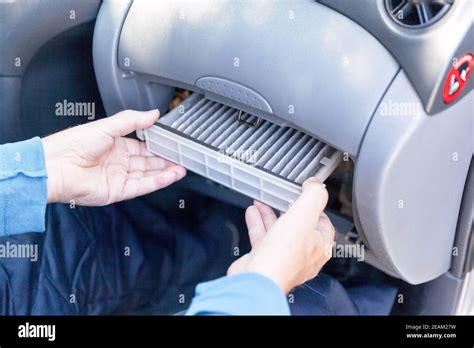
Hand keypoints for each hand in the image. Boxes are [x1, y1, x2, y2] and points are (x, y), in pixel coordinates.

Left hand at [42, 109, 185, 205]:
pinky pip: (143, 186)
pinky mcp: (118, 191)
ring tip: (182, 167)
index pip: (142, 146)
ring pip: (148, 174)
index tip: (173, 143)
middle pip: (148, 161)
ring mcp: (119, 177)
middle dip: (166, 159)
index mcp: (114, 145)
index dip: (158, 145)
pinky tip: (171, 175)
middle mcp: (118, 162)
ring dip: (166, 171)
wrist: (55, 167)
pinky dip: (158, 181)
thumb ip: (132, 120)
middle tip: (182, 157)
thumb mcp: (106, 126)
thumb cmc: (71, 144)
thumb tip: (153, 113)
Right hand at [227, 178, 334, 293]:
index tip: (306, 193)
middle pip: (299, 225)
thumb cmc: (283, 256)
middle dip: (288, 208)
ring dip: (271, 213)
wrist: (257, 279)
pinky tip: (253, 212)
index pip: (323, 222)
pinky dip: (258, 223)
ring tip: (264, 200)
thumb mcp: (303, 216)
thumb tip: (316, 184)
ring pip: (279, 230)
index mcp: (319, 245)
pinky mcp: (265, 259)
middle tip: (283, 196)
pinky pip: (263, 238)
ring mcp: (283, 257)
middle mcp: (303, 254)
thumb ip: (313, 197)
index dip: (315, 205)